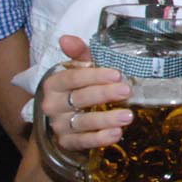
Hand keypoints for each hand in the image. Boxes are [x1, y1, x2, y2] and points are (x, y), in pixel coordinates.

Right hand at [39, 35, 131, 151]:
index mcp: (54, 83)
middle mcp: (53, 105)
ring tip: (128, 116)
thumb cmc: (77, 86)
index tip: (116, 74)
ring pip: (83, 122)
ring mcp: (59, 125)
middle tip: (126, 91)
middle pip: (79, 99)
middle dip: (104, 94)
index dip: (94, 76)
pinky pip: (82, 142)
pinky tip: (117, 134)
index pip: (72, 78)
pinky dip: (100, 139)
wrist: (64, 116)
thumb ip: (78, 53)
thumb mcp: (79, 67)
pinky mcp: (66, 142)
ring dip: (106, 119)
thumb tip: (66, 38)